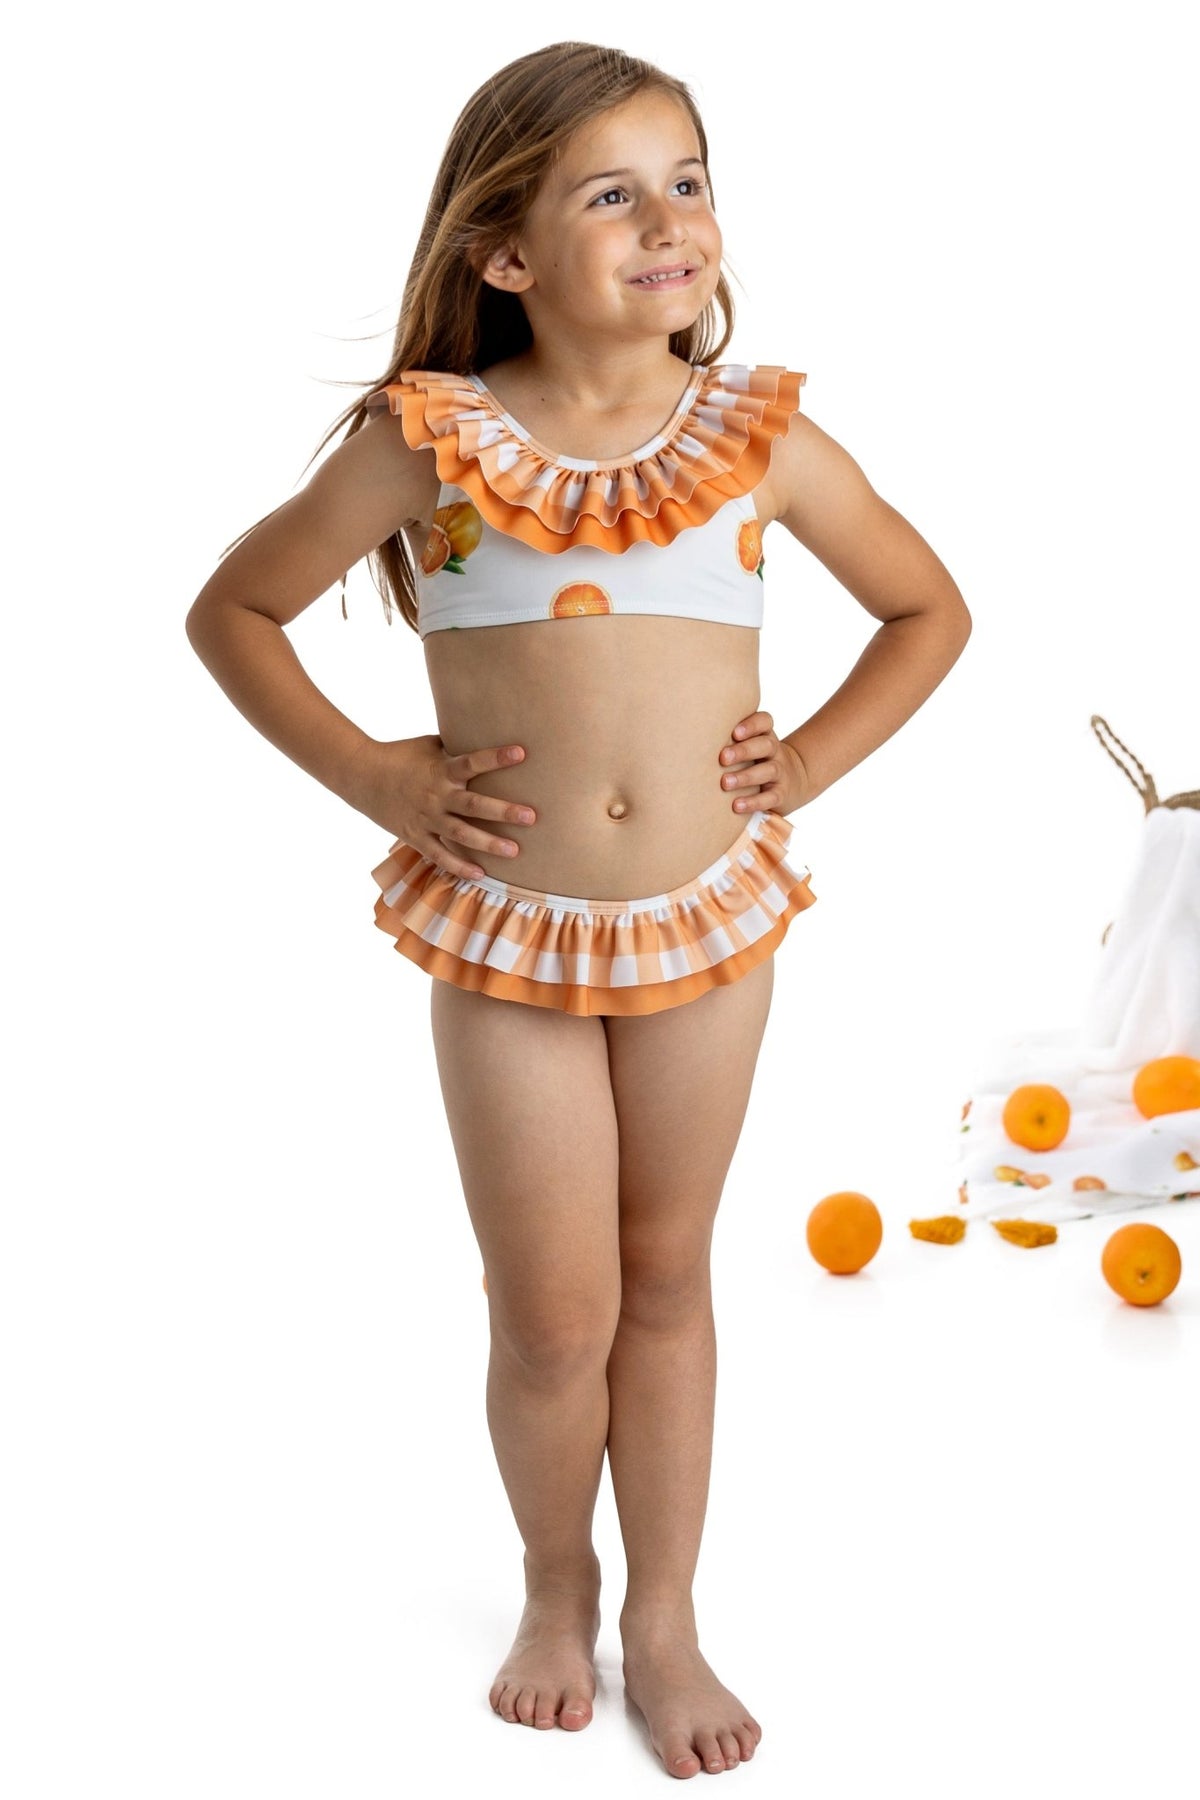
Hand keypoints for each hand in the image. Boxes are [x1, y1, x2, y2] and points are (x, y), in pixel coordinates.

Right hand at [354, 734, 536, 879]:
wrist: (361, 775)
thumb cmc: (401, 755)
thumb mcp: (429, 745)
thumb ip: (457, 748)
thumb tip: (489, 736)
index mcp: (441, 769)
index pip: (472, 761)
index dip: (496, 757)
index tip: (521, 752)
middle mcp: (436, 795)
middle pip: (473, 805)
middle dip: (503, 811)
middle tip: (531, 817)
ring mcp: (426, 818)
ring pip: (461, 834)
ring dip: (488, 844)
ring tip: (514, 851)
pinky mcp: (415, 836)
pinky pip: (439, 855)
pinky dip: (458, 866)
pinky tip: (481, 874)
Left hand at [718, 711, 808, 816]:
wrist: (793, 781)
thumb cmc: (756, 759)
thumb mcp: (748, 744)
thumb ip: (726, 737)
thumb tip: (683, 734)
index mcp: (764, 735)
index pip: (764, 722)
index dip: (751, 725)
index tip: (733, 732)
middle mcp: (774, 751)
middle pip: (765, 745)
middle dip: (743, 751)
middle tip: (722, 758)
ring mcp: (780, 772)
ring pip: (767, 770)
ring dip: (745, 777)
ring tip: (725, 783)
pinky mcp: (781, 794)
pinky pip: (770, 797)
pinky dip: (754, 802)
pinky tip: (736, 806)